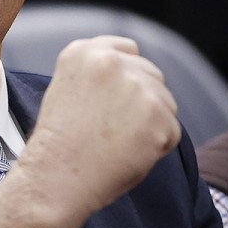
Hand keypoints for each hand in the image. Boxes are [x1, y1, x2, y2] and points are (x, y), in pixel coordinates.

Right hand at [0, 36, 180, 227]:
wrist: (55, 178)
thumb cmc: (59, 144)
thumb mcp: (67, 89)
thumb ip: (99, 73)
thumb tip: (136, 74)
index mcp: (83, 52)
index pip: (128, 49)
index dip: (127, 76)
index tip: (117, 100)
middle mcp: (111, 62)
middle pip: (151, 74)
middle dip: (142, 101)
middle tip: (114, 129)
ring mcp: (136, 86)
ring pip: (166, 102)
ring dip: (151, 123)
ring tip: (119, 143)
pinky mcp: (156, 115)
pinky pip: (171, 130)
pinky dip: (157, 146)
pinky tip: (129, 154)